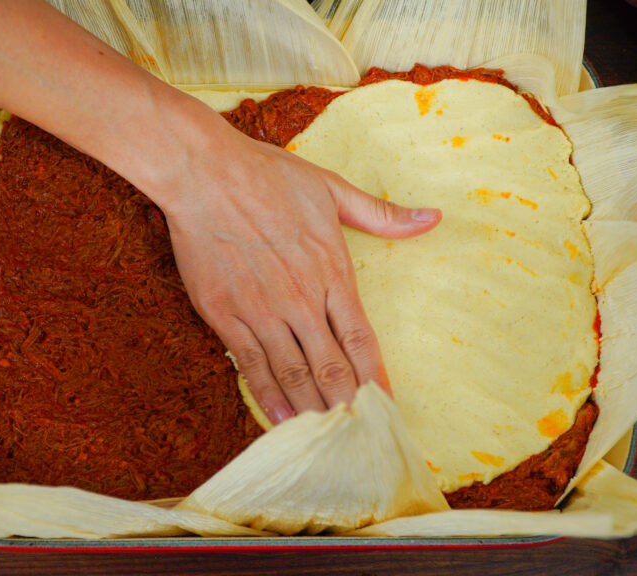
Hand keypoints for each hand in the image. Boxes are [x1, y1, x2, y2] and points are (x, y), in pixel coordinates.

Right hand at [160, 127, 439, 424]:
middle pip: (332, 367)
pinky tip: (282, 421)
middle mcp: (300, 299)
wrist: (204, 173)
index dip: (376, 378)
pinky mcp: (226, 314)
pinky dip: (269, 396)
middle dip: (349, 406)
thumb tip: (431, 219)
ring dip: (313, 409)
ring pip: (294, 373)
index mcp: (331, 271)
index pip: (361, 339)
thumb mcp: (331, 188)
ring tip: (329, 441)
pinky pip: (251, 365)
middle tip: (361, 438)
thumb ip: (380, 214)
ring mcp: (262, 310)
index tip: (387, 406)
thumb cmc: (267, 176)